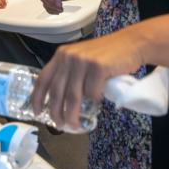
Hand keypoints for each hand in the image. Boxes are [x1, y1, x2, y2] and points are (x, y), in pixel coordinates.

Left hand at [30, 29, 144, 129]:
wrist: (131, 43)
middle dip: (56, 112)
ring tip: (74, 124)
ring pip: (73, 96)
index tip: (36, 112)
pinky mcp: (98, 66)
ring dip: (72, 114)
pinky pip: (92, 92)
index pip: (44, 79)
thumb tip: (59, 101)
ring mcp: (83, 61)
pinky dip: (94, 101)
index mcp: (62, 55)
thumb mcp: (82, 59)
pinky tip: (98, 102)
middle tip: (60, 125)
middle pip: (57, 91)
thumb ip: (70, 73)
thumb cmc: (107, 55)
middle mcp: (69, 57)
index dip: (37, 98)